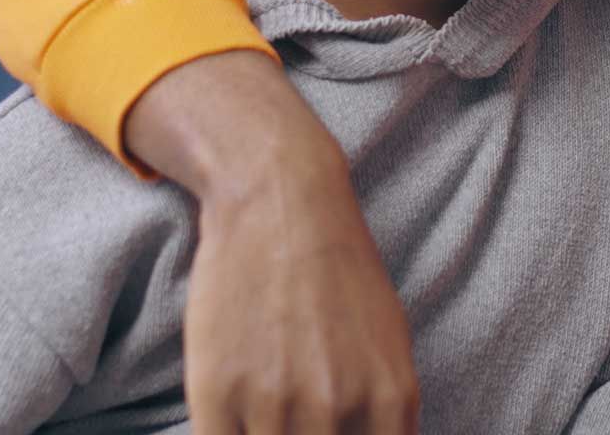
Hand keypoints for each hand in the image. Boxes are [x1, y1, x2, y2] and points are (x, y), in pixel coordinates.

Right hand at [126, 52, 418, 432]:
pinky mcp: (217, 393)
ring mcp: (275, 403)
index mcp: (391, 400)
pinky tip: (229, 419)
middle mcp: (338, 408)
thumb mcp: (388, 341)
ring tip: (265, 403)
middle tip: (292, 420)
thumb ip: (384, 414)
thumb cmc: (335, 268)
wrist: (279, 197)